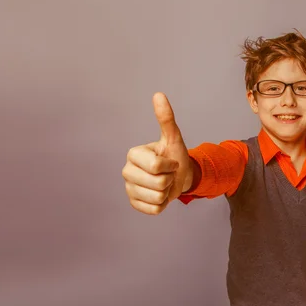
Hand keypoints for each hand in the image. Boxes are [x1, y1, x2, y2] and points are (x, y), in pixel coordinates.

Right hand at [122, 92, 193, 214]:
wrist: (179, 176)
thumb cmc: (174, 155)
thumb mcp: (173, 138)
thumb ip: (166, 118)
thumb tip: (159, 95)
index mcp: (133, 154)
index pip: (156, 166)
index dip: (170, 165)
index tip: (169, 161)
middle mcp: (127, 171)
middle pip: (158, 183)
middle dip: (170, 179)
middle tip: (168, 173)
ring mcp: (129, 189)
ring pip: (157, 197)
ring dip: (167, 192)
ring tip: (165, 183)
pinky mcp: (134, 204)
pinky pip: (154, 210)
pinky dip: (163, 204)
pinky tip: (160, 194)